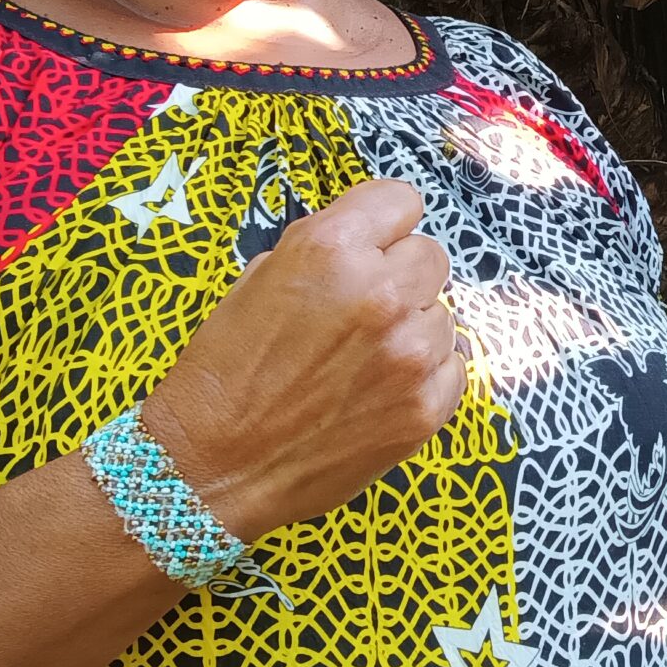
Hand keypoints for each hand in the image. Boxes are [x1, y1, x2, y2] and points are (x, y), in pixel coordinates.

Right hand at [141, 179, 462, 541]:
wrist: (215, 465)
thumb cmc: (225, 372)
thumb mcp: (259, 280)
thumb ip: (322, 250)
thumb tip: (370, 242)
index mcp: (330, 248)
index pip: (401, 200)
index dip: (383, 225)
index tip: (373, 244)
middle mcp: (379, 292)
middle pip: (430, 256)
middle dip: (400, 277)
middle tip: (362, 311)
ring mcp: (409, 352)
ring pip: (443, 314)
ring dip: (412, 329)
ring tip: (360, 360)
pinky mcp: (426, 406)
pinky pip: (452, 367)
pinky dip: (423, 376)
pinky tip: (377, 391)